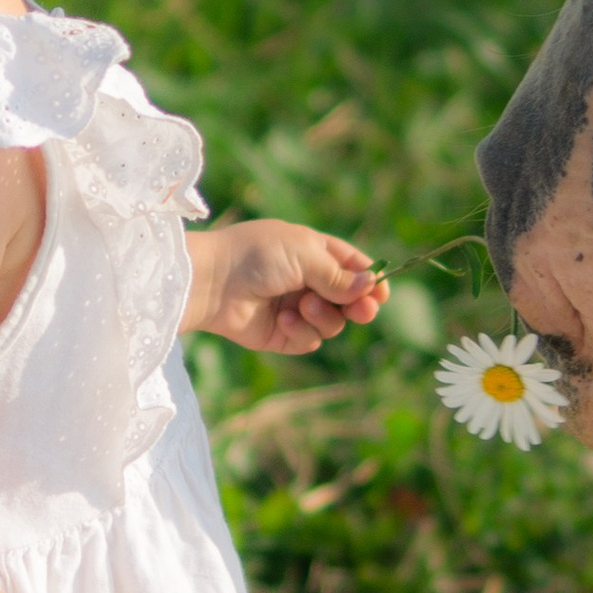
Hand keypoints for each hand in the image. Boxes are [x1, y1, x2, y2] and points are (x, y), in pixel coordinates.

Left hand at [189, 219, 387, 355]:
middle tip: (363, 311)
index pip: (353, 267)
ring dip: (323, 315)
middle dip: (358, 306)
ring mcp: (296, 308)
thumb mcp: (303, 254)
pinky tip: (282, 319)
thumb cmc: (255, 255)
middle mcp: (308, 280)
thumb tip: (371, 286)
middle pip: (349, 300)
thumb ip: (338, 274)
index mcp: (314, 252)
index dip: (370, 281)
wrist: (212, 281)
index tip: (381, 293)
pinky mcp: (283, 334)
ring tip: (302, 304)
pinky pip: (310, 340)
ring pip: (333, 323)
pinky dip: (301, 330)